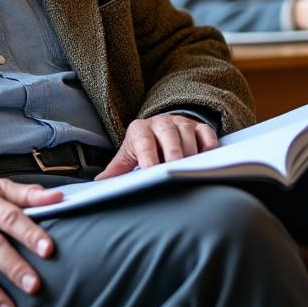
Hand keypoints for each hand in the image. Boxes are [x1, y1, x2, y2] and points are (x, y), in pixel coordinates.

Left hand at [96, 114, 218, 179]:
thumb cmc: (142, 145)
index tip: (151, 171)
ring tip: (190, 169)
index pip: (144, 142)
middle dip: (173, 153)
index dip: (148, 155)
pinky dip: (208, 144)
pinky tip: (206, 158)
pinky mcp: (198, 126)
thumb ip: (117, 169)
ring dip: (191, 152)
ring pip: (188, 134)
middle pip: (169, 135)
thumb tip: (99, 183)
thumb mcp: (128, 154)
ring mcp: (181, 123)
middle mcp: (161, 123)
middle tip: (176, 170)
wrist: (158, 126)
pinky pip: (206, 132)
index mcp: (140, 130)